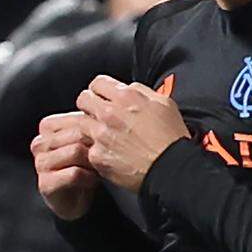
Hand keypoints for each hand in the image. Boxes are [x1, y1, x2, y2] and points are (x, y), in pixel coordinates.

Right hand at [32, 112, 99, 220]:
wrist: (78, 200)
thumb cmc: (86, 166)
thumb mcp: (88, 141)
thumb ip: (90, 124)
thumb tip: (107, 109)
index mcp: (47, 127)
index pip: (75, 117)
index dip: (96, 128)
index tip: (108, 138)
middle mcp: (40, 143)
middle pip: (77, 133)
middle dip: (97, 145)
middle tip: (107, 155)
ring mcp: (40, 163)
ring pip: (75, 151)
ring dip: (94, 162)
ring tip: (99, 168)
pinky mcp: (45, 183)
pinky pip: (74, 174)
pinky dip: (90, 177)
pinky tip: (93, 180)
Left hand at [76, 73, 189, 190]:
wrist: (170, 168)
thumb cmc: (171, 138)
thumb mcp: (164, 103)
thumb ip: (141, 92)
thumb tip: (129, 89)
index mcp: (126, 97)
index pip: (97, 83)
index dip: (101, 89)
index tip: (104, 96)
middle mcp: (109, 114)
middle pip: (83, 99)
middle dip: (91, 104)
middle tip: (101, 114)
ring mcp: (101, 136)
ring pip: (81, 124)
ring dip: (91, 127)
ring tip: (106, 136)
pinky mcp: (97, 156)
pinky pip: (89, 148)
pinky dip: (98, 150)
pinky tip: (111, 153)